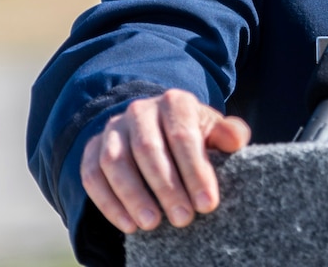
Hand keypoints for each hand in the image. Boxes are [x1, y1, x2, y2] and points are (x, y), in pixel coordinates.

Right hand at [79, 88, 250, 233]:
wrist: (157, 130)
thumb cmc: (193, 136)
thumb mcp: (214, 131)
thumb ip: (228, 134)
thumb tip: (236, 140)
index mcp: (175, 102)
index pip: (183, 136)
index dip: (195, 171)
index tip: (207, 204)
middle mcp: (140, 110)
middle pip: (148, 149)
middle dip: (167, 188)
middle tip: (183, 219)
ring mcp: (113, 128)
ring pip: (116, 162)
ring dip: (133, 196)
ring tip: (153, 224)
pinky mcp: (92, 148)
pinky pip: (92, 175)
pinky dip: (108, 203)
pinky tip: (128, 224)